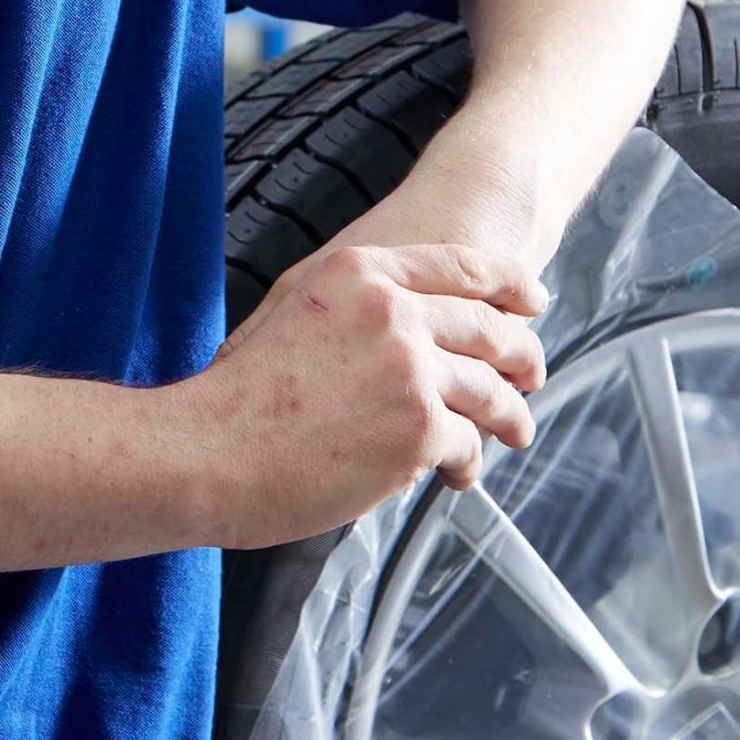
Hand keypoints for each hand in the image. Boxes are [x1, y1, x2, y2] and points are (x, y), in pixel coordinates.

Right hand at [171, 236, 549, 549]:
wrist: (207, 449)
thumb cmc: (238, 397)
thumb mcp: (292, 312)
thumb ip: (350, 309)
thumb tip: (400, 326)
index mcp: (358, 272)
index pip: (459, 265)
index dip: (507, 282)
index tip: (532, 298)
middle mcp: (391, 310)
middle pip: (488, 325)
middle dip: (522, 353)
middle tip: (533, 373)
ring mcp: (409, 367)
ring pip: (489, 388)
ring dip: (510, 414)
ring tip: (513, 430)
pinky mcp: (419, 428)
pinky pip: (468, 443)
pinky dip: (469, 461)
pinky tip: (458, 473)